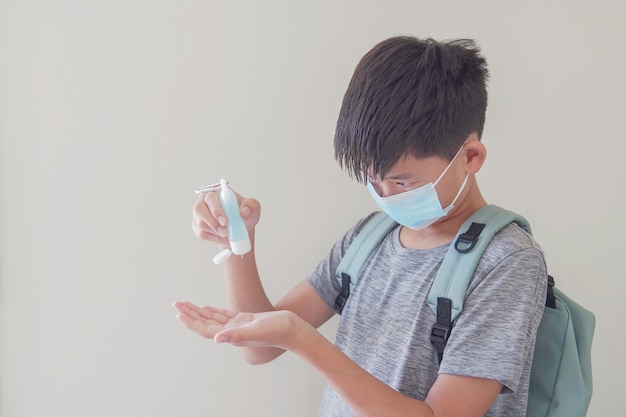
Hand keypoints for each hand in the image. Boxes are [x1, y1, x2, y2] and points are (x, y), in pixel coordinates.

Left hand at [173, 301, 304, 349]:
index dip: (191, 322)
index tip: (179, 314)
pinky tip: (205, 308)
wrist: (291, 329)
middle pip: (205, 323)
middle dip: (190, 314)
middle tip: (177, 304)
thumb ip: (236, 335)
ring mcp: (237, 326)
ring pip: (212, 319)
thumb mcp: (256, 331)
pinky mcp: (244, 320)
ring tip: (185, 305)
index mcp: (231, 336)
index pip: (206, 329)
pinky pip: (223, 315)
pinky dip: (212, 311)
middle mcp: (231, 332)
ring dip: (198, 312)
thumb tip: (217, 339)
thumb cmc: (276, 331)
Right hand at [191, 188, 260, 243]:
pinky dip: (213, 237)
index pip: (211, 198)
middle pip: (199, 210)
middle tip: (225, 231)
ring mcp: (199, 214)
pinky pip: (201, 233)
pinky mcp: (197, 226)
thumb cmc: (245, 216)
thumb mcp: (253, 209)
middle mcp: (205, 202)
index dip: (216, 210)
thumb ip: (252, 206)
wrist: (240, 230)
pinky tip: (221, 235)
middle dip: (213, 223)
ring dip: (214, 231)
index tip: (225, 221)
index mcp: (217, 193)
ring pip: (200, 223)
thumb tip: (244, 211)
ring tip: (226, 233)